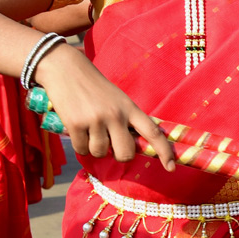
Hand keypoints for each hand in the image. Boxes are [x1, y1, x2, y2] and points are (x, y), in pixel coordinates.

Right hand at [33, 43, 174, 169]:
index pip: (153, 132)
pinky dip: (80, 146)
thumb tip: (131, 148)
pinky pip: (82, 150)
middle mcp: (116, 115)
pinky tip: (78, 130)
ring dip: (95, 149)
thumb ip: (128, 120)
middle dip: (120, 155)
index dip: (164, 152)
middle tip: (112, 145)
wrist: (67, 70)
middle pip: (126, 153)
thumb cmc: (95, 88)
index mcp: (130, 108)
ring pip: (101, 153)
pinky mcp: (75, 125)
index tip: (170, 167)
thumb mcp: (119, 99)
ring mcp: (95, 120)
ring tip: (90, 131)